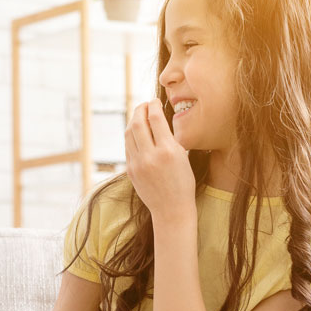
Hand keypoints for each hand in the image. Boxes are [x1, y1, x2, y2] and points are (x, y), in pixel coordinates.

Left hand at [125, 99, 195, 224]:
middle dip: (140, 109)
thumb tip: (159, 119)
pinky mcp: (130, 170)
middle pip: (137, 123)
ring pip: (129, 133)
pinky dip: (131, 135)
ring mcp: (137, 164)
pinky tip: (137, 132)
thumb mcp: (183, 157)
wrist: (171, 209)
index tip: (155, 101)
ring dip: (133, 121)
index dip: (153, 105)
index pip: (155, 118)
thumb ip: (170, 138)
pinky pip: (127, 146)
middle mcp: (150, 156)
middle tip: (145, 104)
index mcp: (168, 151)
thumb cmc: (182, 183)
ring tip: (139, 116)